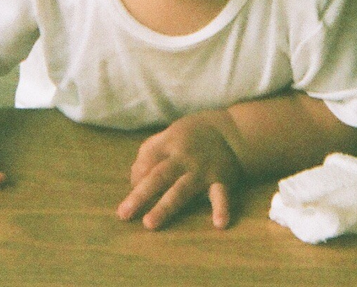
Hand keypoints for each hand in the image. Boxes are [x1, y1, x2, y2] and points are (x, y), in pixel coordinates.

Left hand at [117, 112, 243, 230]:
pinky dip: (222, 209)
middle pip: (159, 176)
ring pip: (181, 190)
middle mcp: (184, 158)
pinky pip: (221, 196)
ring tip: (149, 223)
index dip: (136, 177)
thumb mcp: (169, 133)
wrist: (232, 131)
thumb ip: (149, 152)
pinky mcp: (221, 181)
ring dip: (165, 207)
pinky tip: (219, 224)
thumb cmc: (193, 136)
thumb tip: (134, 179)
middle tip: (124, 214)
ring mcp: (202, 171)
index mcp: (169, 144)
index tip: (132, 192)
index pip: (146, 161)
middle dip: (140, 195)